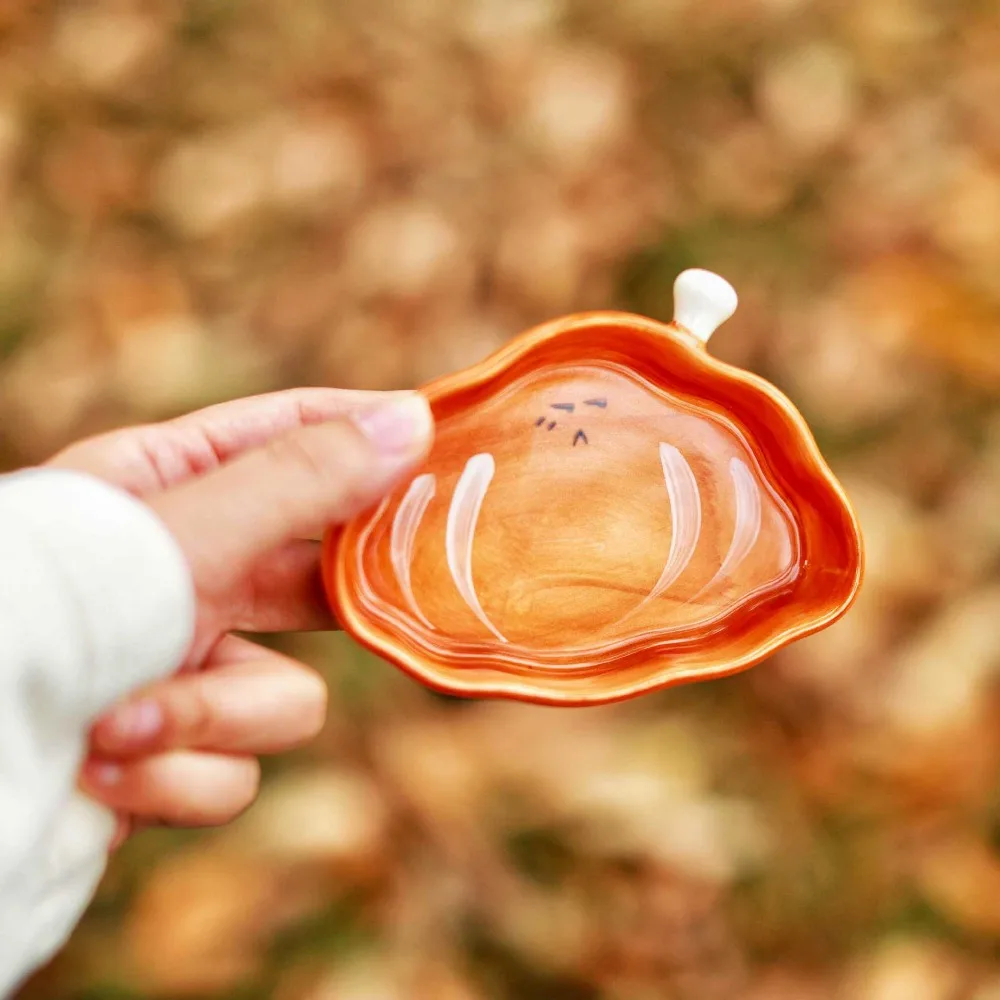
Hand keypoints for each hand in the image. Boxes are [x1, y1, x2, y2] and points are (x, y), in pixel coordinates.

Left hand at [47, 388, 432, 836]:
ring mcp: (180, 664)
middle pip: (314, 572)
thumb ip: (301, 483)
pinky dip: (176, 776)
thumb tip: (410, 421)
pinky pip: (234, 772)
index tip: (445, 436)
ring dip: (210, 718)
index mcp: (165, 486)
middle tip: (409, 586)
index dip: (369, 433)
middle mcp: (180, 571)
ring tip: (123, 719)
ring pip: (285, 699)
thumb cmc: (51, 613)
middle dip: (336, 602)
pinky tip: (104, 768)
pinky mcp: (173, 752)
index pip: (292, 433)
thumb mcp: (182, 535)